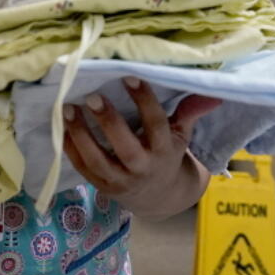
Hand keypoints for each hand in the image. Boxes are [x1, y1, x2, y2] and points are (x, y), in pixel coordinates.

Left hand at [62, 77, 220, 218]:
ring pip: (98, 160)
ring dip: (82, 135)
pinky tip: (61, 128)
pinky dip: (70, 149)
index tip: (130, 77)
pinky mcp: (102, 186)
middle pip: (125, 147)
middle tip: (93, 96)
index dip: (144, 101)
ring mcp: (120, 180)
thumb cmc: (166, 155)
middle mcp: (142, 168)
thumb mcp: (180, 136)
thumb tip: (213, 93)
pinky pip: (83, 168)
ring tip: (68, 109)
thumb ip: (190, 112)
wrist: (158, 197)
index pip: (156, 125)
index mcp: (163, 151)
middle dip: (109, 122)